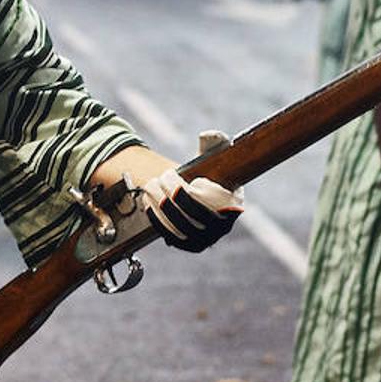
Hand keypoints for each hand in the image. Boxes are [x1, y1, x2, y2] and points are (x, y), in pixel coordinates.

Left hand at [142, 131, 244, 252]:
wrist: (205, 193)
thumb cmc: (212, 171)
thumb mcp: (216, 153)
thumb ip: (215, 141)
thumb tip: (207, 135)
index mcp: (233, 207)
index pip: (207, 204)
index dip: (185, 190)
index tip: (174, 174)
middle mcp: (221, 229)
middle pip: (189, 216)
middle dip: (169, 194)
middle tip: (160, 178)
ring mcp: (205, 240)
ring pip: (177, 228)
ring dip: (158, 206)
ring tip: (150, 187)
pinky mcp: (189, 245)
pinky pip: (169, 236)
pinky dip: (156, 220)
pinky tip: (148, 203)